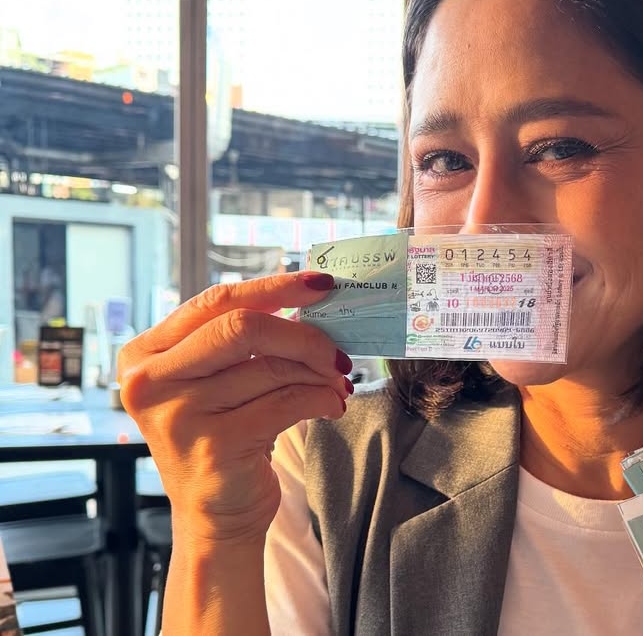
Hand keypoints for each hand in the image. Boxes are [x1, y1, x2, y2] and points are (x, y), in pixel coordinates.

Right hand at [118, 272, 351, 545]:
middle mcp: (150, 382)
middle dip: (302, 335)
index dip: (274, 287)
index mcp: (145, 354)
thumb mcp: (217, 381)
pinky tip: (332, 405)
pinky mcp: (213, 447)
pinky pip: (286, 402)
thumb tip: (308, 298)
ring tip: (336, 383)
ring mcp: (178, 416)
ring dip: (319, 373)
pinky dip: (320, 399)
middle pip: (243, 327)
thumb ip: (241, 340)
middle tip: (337, 352)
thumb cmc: (224, 436)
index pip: (216, 301)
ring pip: (271, 367)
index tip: (321, 284)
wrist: (215, 517)